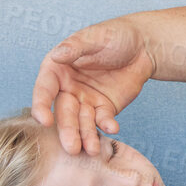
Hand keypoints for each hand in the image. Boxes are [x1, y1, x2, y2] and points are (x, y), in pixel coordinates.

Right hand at [30, 18, 155, 155]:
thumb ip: (76, 47)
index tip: (43, 120)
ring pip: (81, 122)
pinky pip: (102, 120)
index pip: (44, 89)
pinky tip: (112, 128)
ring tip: (90, 150)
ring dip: (85, 136)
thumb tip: (57, 55)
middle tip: (71, 148)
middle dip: (67, 130)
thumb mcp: (96, 37)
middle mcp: (67, 87)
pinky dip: (106, 126)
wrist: (144, 46)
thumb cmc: (115, 35)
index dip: (41, 105)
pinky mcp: (104, 108)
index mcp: (57, 69)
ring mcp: (86, 100)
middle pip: (64, 112)